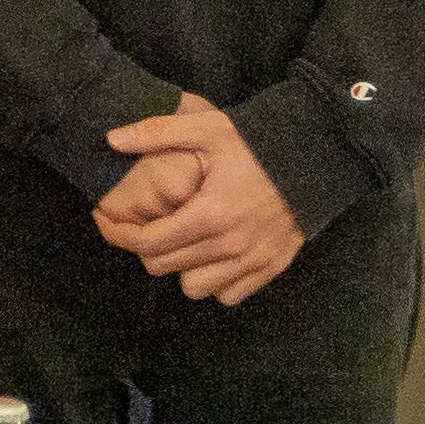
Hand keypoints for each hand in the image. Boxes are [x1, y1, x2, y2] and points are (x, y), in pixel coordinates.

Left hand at [98, 94, 306, 302]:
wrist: (317, 158)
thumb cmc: (257, 143)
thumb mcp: (206, 128)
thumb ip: (156, 133)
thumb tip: (111, 139)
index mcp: (209, 213)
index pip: (148, 242)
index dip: (119, 235)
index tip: (107, 223)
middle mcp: (231, 244)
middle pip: (165, 267)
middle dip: (145, 248)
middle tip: (144, 228)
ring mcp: (254, 260)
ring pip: (195, 288)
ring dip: (181, 268)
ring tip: (181, 241)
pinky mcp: (273, 267)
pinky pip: (230, 294)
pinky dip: (215, 281)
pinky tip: (210, 255)